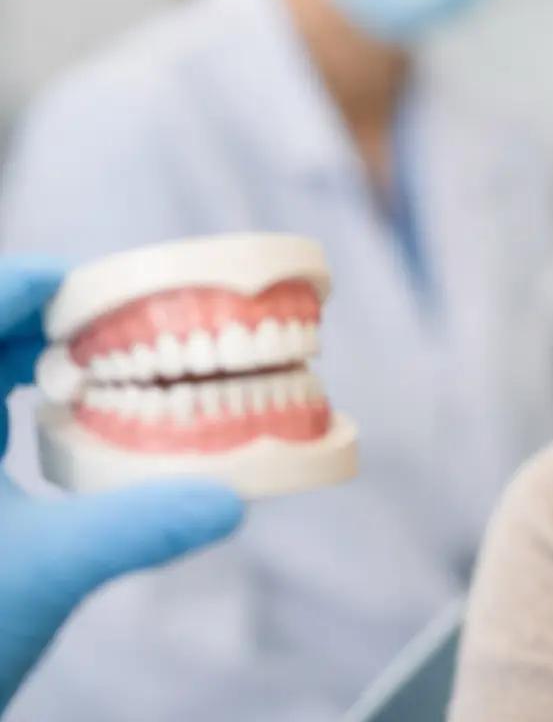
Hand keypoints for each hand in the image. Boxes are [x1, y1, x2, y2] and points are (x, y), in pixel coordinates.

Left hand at [0, 255, 244, 707]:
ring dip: (32, 363)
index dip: (41, 280)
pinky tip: (66, 429)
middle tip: (131, 326)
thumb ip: (143, 525)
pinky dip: (17, 408)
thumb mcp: (52, 572)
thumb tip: (231, 498)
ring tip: (110, 368)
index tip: (110, 283)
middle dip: (53, 321)